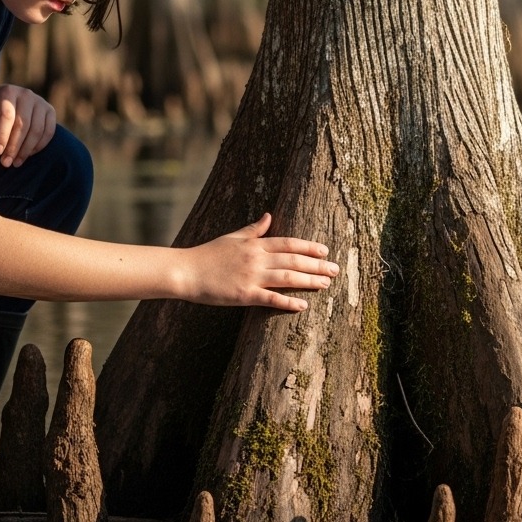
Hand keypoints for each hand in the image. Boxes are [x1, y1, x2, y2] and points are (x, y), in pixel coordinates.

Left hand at [0, 84, 56, 167]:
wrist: (11, 100)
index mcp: (8, 92)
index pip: (7, 116)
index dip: (2, 135)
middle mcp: (27, 95)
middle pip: (23, 124)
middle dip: (14, 146)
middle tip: (6, 162)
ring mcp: (41, 103)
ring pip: (37, 130)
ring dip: (26, 150)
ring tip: (16, 163)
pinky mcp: (51, 111)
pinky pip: (48, 132)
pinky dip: (39, 146)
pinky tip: (28, 155)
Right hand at [184, 213, 339, 311]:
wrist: (186, 271)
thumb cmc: (208, 254)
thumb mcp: (232, 237)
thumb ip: (254, 229)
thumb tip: (269, 215)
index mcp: (255, 244)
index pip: (288, 243)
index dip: (309, 247)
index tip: (325, 251)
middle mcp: (257, 258)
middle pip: (293, 260)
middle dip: (317, 265)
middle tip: (335, 270)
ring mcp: (251, 277)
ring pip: (287, 277)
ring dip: (309, 281)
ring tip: (326, 284)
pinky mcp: (244, 295)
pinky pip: (271, 298)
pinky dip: (288, 302)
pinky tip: (303, 305)